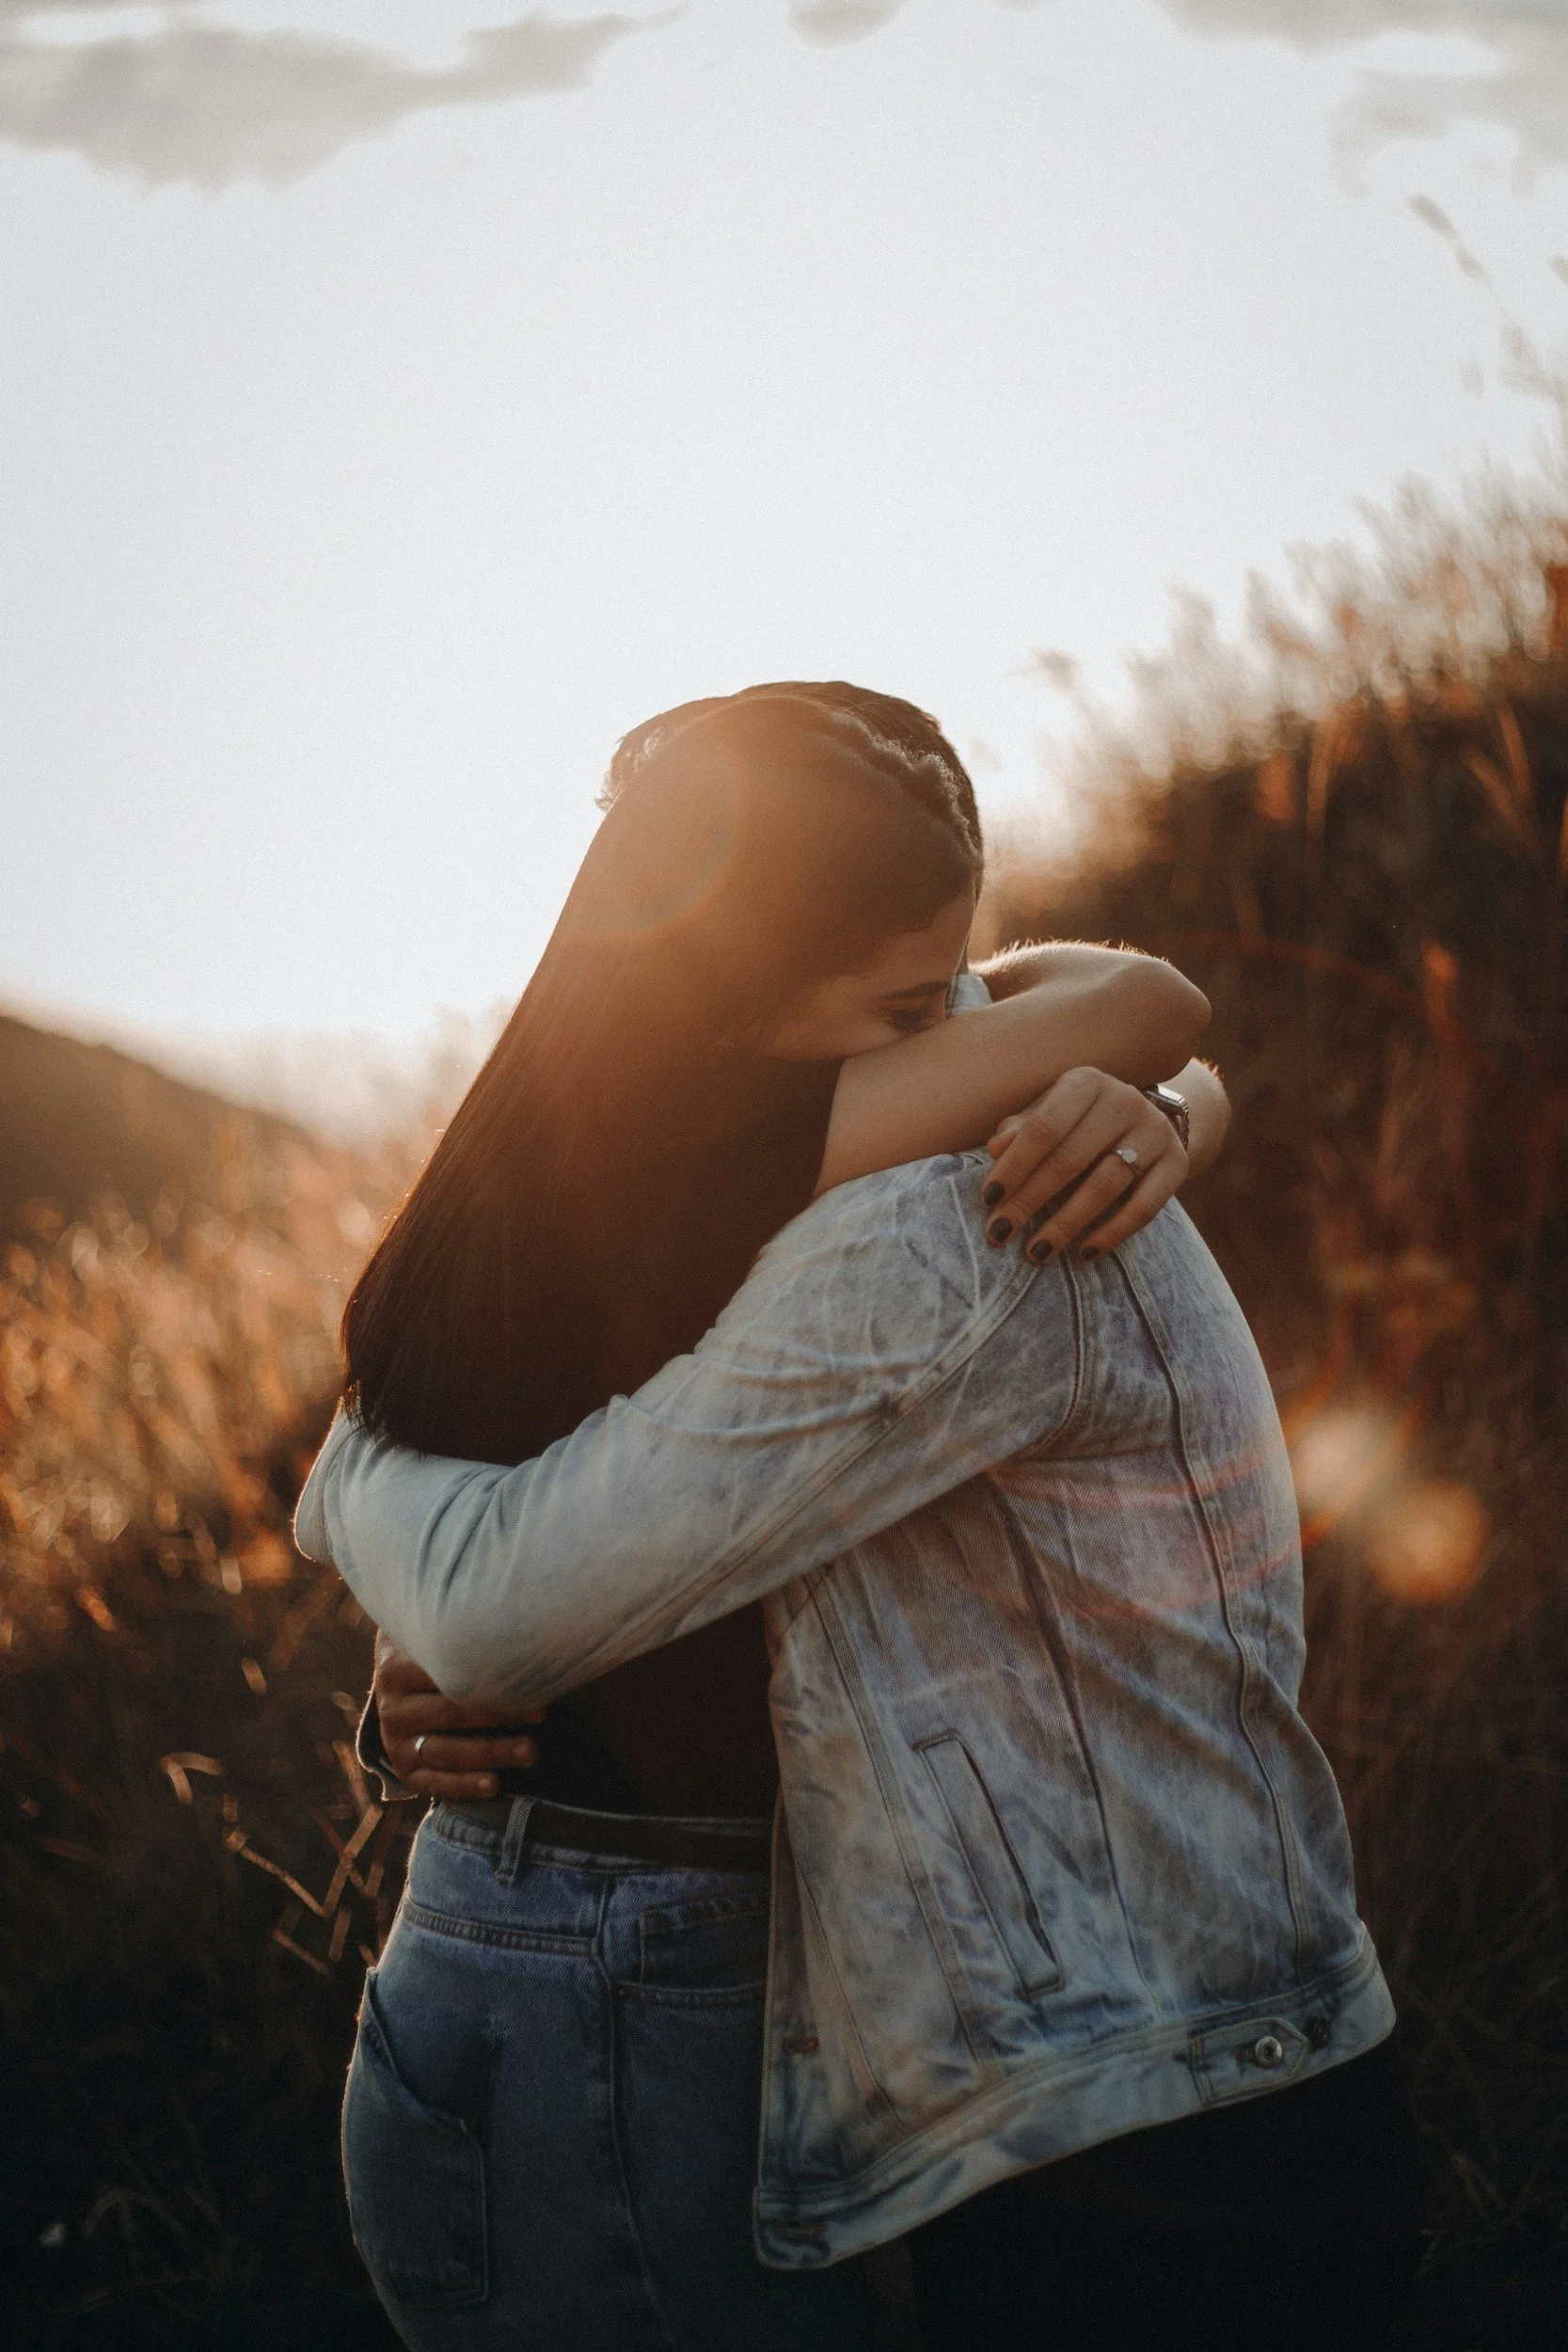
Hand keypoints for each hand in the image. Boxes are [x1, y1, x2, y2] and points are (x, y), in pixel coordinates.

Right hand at [373, 1627, 544, 1801]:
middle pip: (450, 1713)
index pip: (446, 1674)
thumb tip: (515, 1613)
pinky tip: (495, 1785)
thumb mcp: (435, 1628)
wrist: (398, 1674)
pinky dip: (464, 1786)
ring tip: (530, 1751)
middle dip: (500, 1715)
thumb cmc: (434, 1646)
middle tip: (542, 1714)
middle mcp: (390, 1705)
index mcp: (396, 1666)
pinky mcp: (402, 1767)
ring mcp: (394, 1740)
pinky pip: (433, 1783)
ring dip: (491, 1753)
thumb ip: (459, 1624)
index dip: (489, 1676)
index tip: (531, 1676)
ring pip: (446, 1751)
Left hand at [978, 1067, 1187, 1263]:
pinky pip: (1145, 1206)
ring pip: (1106, 1184)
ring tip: (1037, 1251)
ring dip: (1067, 1223)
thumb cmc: (1079, 1123)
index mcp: (1086, 1082)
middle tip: (1000, 1233)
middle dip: (1030, 1200)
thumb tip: (996, 1150)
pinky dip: (1113, 1233)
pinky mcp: (1178, 1163)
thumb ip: (1020, 1131)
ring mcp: (1155, 1131)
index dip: (1015, 1165)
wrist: (1146, 1123)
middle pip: (1071, 1158)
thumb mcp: (1048, 1116)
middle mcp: (1124, 1100)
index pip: (1044, 1127)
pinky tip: (1084, 1253)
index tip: (989, 1199)